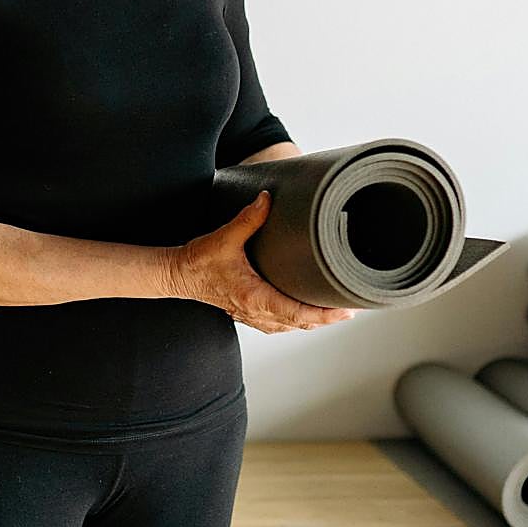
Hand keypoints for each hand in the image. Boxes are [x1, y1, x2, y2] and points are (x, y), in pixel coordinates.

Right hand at [164, 191, 356, 333]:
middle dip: (326, 319)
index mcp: (254, 297)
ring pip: (291, 327)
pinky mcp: (248, 313)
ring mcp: (252, 316)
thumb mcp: (224, 237)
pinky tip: (306, 316)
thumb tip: (267, 199)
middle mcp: (256, 311)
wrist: (176, 275)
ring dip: (313, 322)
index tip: (344, 312)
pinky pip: (279, 324)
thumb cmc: (198, 261)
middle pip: (300, 324)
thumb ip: (247, 218)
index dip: (323, 315)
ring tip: (335, 313)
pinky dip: (296, 322)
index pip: (297, 313)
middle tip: (351, 310)